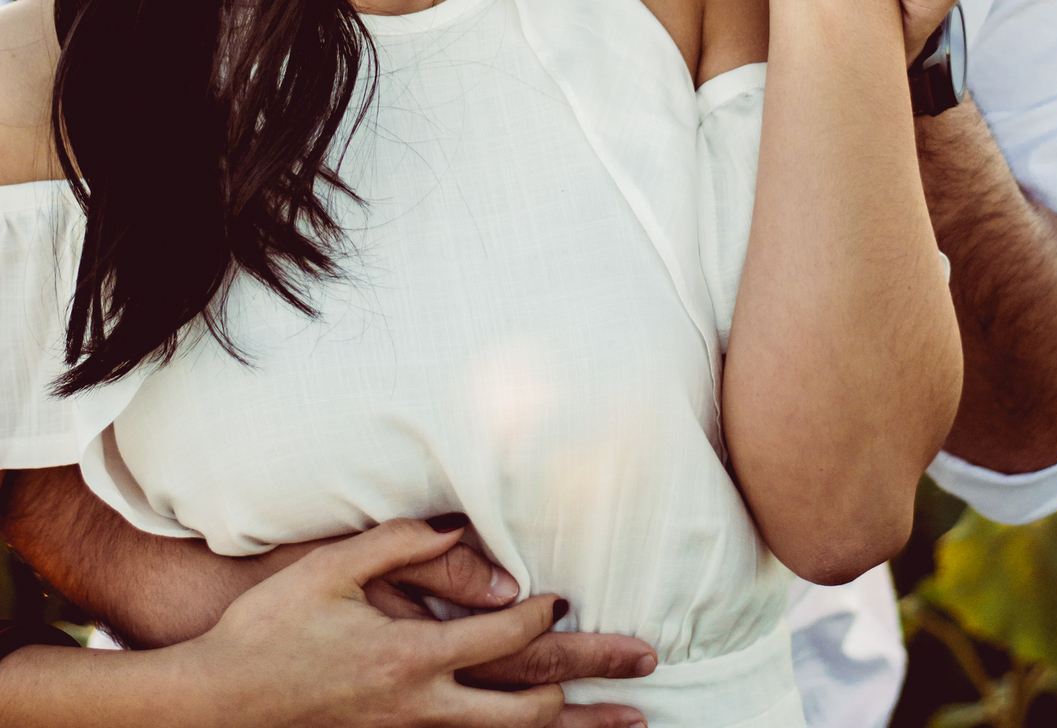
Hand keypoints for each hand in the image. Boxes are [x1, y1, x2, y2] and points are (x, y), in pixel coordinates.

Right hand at [181, 519, 647, 727]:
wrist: (213, 700)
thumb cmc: (271, 622)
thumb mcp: (335, 565)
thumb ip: (409, 546)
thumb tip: (480, 545)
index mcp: (411, 655)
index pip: (506, 637)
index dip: (549, 616)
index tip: (574, 600)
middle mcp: (420, 708)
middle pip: (528, 704)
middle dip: (593, 687)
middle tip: (645, 668)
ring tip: (628, 724)